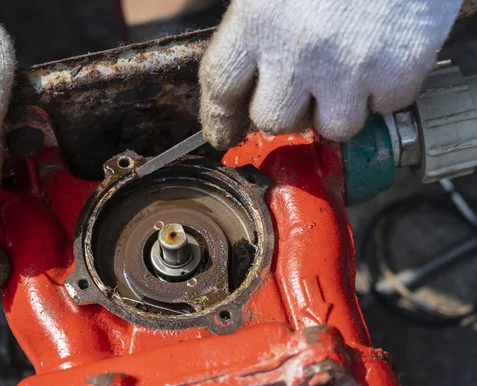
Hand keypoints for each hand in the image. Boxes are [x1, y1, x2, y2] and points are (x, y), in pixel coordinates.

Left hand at [199, 0, 463, 148]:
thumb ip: (251, 24)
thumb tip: (243, 70)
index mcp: (255, 20)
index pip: (221, 89)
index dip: (219, 118)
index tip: (224, 133)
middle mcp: (296, 51)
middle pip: (272, 120)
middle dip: (285, 110)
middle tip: (302, 88)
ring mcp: (348, 66)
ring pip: (331, 128)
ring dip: (336, 108)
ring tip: (346, 70)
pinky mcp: (397, 71)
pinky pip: (383, 109)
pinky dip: (383, 92)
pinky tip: (381, 58)